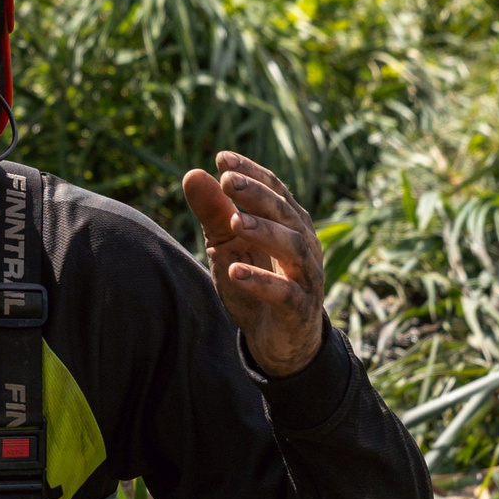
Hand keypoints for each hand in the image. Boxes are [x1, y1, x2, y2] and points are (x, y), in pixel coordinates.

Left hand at [181, 150, 327, 378]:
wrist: (277, 338)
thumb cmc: (255, 282)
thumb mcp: (228, 244)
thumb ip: (213, 212)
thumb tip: (192, 173)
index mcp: (290, 223)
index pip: (274, 190)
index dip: (251, 173)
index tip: (221, 159)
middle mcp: (303, 244)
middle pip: (285, 213)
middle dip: (257, 195)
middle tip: (228, 181)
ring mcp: (306, 276)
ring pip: (293, 248)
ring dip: (264, 232)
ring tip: (235, 222)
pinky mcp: (299, 308)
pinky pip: (284, 292)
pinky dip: (261, 281)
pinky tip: (235, 271)